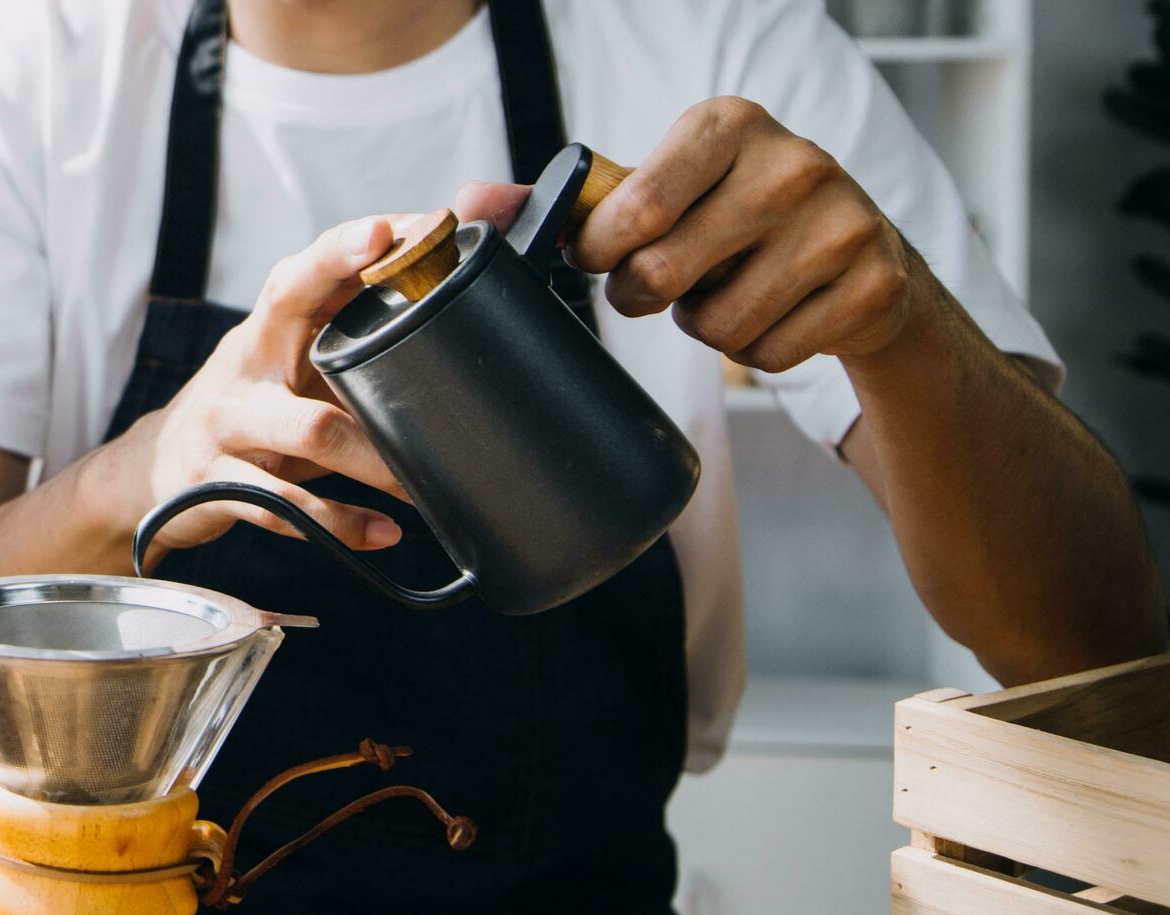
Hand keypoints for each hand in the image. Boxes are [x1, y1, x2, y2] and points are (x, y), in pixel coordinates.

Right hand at [105, 215, 414, 553]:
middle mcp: (246, 358)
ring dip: (372, 458)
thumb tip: (474, 236)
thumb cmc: (257, 404)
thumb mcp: (301, 361)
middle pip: (288, 302)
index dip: (345, 246)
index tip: (388, 226)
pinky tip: (382, 533)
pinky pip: (285, 507)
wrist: (159, 468)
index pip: (308, 269)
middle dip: (337, 272)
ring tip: (420, 482)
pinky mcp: (218, 482)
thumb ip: (369, 320)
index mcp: (271, 324)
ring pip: (308, 427)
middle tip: (389, 259)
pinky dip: (339, 524)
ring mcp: (228, 420)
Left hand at [565, 97, 922, 370]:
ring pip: (718, 326)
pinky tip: (776, 311)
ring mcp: (842, 224)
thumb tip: (474, 204)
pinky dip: (756, 348)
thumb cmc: (736, 213)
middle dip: (641, 295)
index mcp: (729, 126)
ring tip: (728, 290)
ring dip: (704, 325)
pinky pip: (771, 353)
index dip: (599, 250)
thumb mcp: (666, 185)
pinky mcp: (876, 284)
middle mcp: (793, 165)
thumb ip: (579, 199)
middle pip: (662, 273)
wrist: (859, 247)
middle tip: (657, 283)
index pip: (635, 207)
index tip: (599, 255)